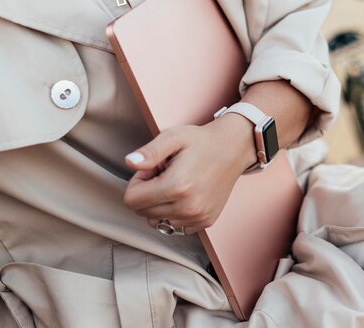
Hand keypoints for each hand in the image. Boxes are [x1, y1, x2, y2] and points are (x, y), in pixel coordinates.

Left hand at [123, 114, 255, 233]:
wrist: (234, 148)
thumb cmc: (202, 141)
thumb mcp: (173, 137)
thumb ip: (150, 152)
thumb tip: (130, 162)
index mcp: (177, 186)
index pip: (131, 200)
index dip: (137, 182)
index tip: (152, 170)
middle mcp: (188, 207)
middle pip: (142, 212)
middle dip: (148, 193)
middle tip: (165, 174)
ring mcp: (198, 217)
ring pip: (157, 221)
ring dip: (161, 204)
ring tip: (177, 183)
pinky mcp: (205, 221)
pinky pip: (175, 226)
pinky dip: (174, 212)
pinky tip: (186, 193)